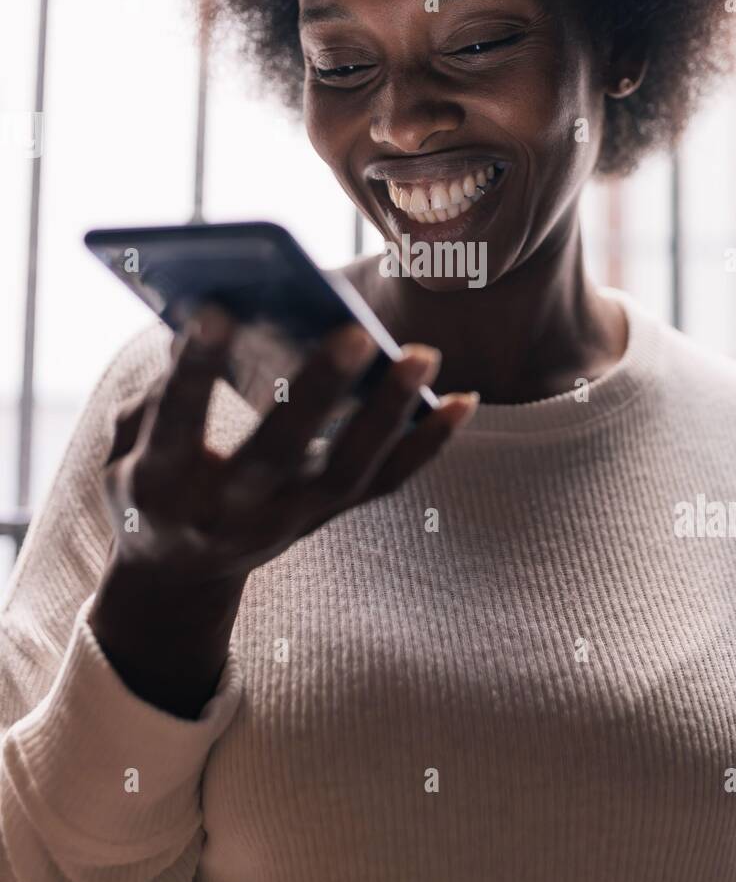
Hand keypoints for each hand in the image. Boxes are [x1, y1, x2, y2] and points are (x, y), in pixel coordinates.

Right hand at [102, 304, 477, 583]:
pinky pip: (386, 484)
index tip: (213, 309)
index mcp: (162, 486)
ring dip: (389, 414)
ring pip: (347, 473)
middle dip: (318, 394)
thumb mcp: (126, 445)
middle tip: (357, 332)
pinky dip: (428, 444)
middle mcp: (228, 512)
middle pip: (278, 454)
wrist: (179, 571)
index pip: (177, 425)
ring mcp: (286, 520)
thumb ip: (156, 393)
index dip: (193, 372)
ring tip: (422, 355)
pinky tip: (464, 400)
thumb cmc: (150, 479)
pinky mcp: (326, 517)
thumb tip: (211, 319)